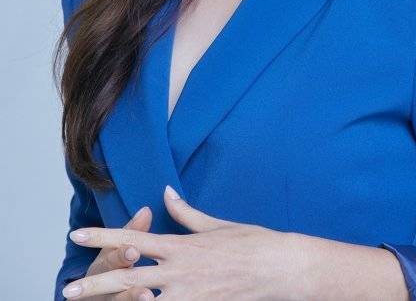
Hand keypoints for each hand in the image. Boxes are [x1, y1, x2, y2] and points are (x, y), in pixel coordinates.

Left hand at [64, 185, 298, 298]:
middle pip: (126, 279)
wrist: (279, 268)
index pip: (132, 240)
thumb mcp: (215, 224)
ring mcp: (189, 296)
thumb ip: (185, 212)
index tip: (78, 235)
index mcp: (180, 246)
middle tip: (68, 290)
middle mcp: (179, 273)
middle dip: (94, 285)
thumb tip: (166, 193)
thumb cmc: (251, 242)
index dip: (102, 237)